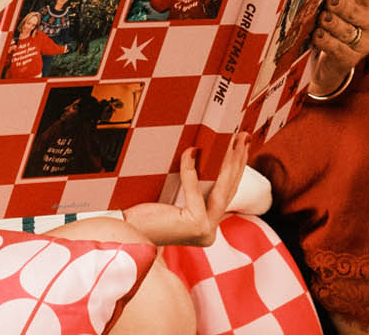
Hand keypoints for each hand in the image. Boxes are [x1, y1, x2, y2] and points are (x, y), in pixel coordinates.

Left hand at [121, 132, 247, 246]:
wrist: (125, 233)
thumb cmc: (143, 216)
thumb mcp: (173, 200)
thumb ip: (191, 187)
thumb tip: (201, 154)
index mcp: (206, 228)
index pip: (225, 194)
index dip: (236, 170)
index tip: (241, 147)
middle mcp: (209, 232)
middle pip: (228, 189)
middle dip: (238, 161)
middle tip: (243, 136)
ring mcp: (205, 231)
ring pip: (221, 190)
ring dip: (228, 162)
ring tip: (232, 140)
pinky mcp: (197, 225)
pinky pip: (195, 189)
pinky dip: (191, 169)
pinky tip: (191, 151)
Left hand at [309, 0, 368, 94]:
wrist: (332, 63)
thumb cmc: (333, 27)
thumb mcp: (335, 9)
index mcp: (368, 5)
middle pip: (355, 11)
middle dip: (342, 5)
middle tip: (330, 0)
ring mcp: (363, 43)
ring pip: (346, 31)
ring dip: (331, 24)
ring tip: (321, 19)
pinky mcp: (351, 59)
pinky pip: (338, 49)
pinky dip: (326, 41)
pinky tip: (317, 36)